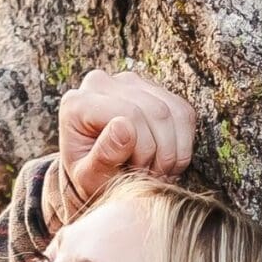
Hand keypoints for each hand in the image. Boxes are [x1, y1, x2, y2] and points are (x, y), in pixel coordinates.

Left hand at [52, 69, 197, 224]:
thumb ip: (102, 157)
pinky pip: (183, 112)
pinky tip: (166, 161)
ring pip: (172, 111)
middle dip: (160, 152)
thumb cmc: (90, 178)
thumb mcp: (89, 179)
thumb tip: (124, 127)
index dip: (142, 149)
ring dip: (172, 150)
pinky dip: (183, 143)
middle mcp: (102, 83)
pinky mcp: (154, 89)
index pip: (129, 114)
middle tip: (150, 176)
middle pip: (155, 111)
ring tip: (157, 171)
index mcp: (78, 102)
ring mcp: (129, 82)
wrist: (98, 174)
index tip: (137, 172)